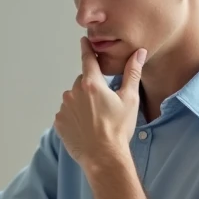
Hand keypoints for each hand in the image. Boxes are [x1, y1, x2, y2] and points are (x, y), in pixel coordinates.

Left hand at [54, 37, 144, 170]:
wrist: (104, 157)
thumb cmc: (119, 129)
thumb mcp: (129, 99)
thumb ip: (132, 73)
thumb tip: (139, 52)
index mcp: (92, 84)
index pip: (88, 60)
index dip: (87, 49)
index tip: (83, 40)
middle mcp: (74, 92)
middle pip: (83, 82)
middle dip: (92, 88)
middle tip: (104, 104)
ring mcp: (64, 108)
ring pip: (74, 98)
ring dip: (82, 103)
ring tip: (96, 119)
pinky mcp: (59, 122)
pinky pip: (67, 113)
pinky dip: (74, 116)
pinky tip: (86, 127)